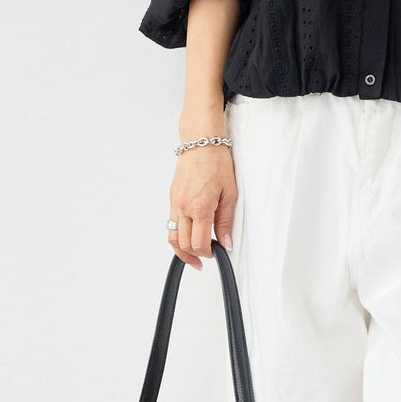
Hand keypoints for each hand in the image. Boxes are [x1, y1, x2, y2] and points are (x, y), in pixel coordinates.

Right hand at [168, 138, 236, 269]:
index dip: (208, 253)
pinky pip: (171, 223)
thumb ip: (226, 220)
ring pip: (172, 236)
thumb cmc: (216, 162)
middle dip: (194, 255)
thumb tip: (226, 241)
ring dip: (181, 250)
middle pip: (182, 244)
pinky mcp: (172, 198)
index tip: (216, 253)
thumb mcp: (229, 193)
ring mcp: (175, 203)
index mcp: (200, 207)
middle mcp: (183, 207)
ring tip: (192, 256)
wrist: (200, 142)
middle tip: (205, 259)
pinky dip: (178, 234)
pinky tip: (188, 235)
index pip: (199, 243)